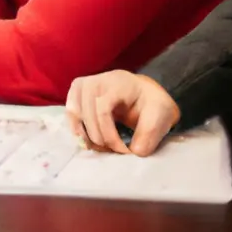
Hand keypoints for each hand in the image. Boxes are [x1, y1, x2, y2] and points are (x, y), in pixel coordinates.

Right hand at [65, 70, 179, 154]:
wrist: (145, 93)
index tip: (124, 151)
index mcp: (119, 82)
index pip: (102, 107)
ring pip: (74, 111)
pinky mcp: (77, 92)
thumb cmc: (152, 104)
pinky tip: (88, 140)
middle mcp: (97, 79)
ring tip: (100, 148)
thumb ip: (150, 134)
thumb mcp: (161, 116)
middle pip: (86, 111)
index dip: (109, 134)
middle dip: (99, 137)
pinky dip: (76, 128)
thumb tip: (135, 151)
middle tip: (114, 151)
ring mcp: (84, 84)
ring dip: (85, 134)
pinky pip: (70, 111)